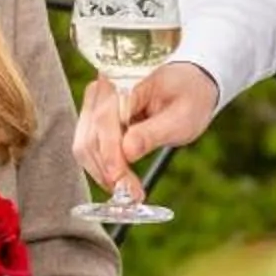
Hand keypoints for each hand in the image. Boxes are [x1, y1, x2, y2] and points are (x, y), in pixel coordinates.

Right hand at [73, 61, 219, 200]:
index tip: (122, 182)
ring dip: (102, 172)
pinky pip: (90, 145)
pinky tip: (120, 178)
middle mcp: (103, 89)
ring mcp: (96, 103)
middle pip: (90, 135)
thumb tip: (127, 153)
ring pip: (84, 144)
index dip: (110, 155)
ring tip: (128, 190)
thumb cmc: (190, 97)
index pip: (105, 120)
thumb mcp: (182, 117)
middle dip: (106, 170)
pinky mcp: (96, 117)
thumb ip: (153, 133)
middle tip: (130, 194)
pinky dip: (102, 166)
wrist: (191, 85)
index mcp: (124, 80)